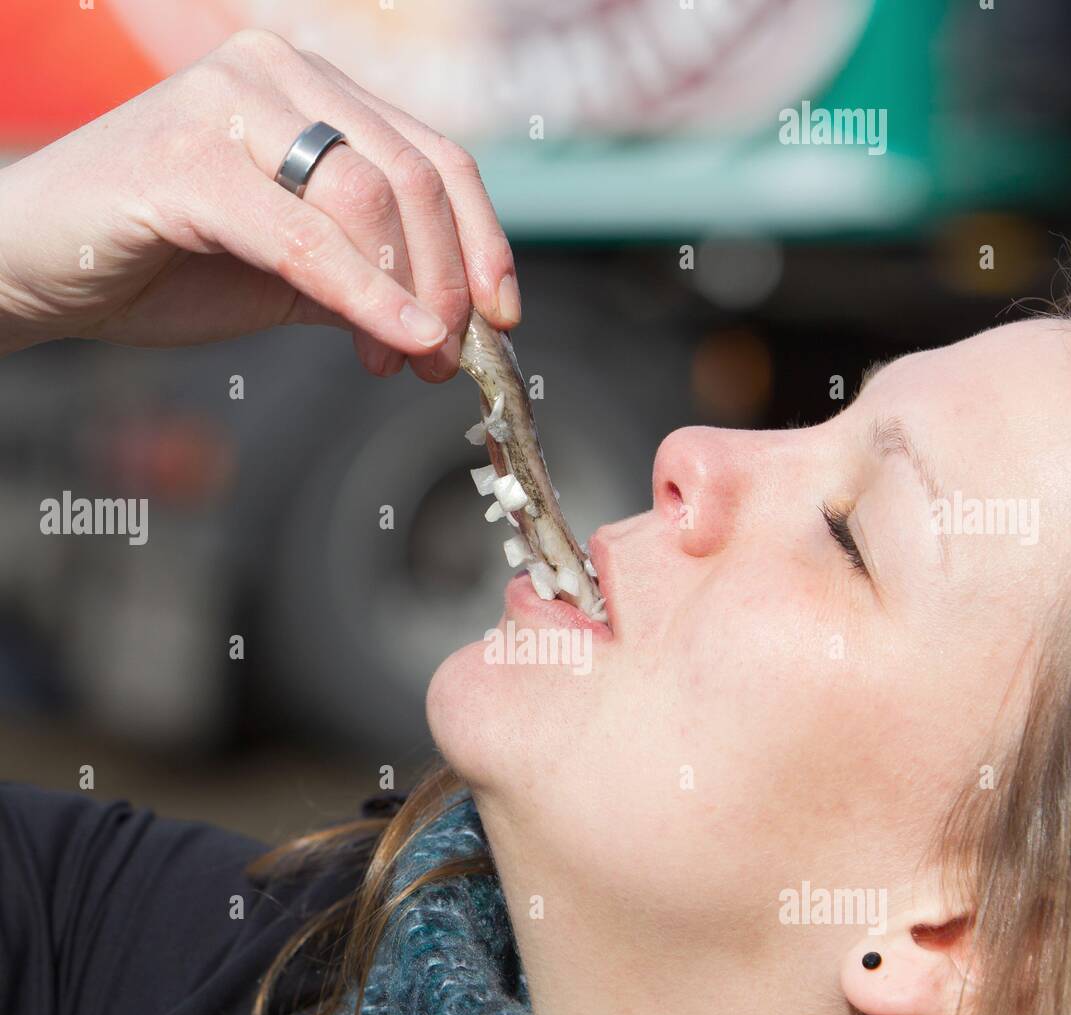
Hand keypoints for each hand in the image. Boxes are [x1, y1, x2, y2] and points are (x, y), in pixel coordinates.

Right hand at [0, 27, 520, 380]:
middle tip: (448, 358)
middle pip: (414, 177)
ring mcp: (228, 104)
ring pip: (366, 198)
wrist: (42, 268)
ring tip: (408, 361)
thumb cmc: (164, 264)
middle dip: (448, 280)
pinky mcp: (185, 158)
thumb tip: (449, 328)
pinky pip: (302, 235)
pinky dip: (362, 295)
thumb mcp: (290, 273)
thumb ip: (364, 280)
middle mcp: (276, 73)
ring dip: (408, 294)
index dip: (481, 242)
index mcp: (311, 89)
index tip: (502, 317)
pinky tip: (396, 343)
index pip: (434, 157)